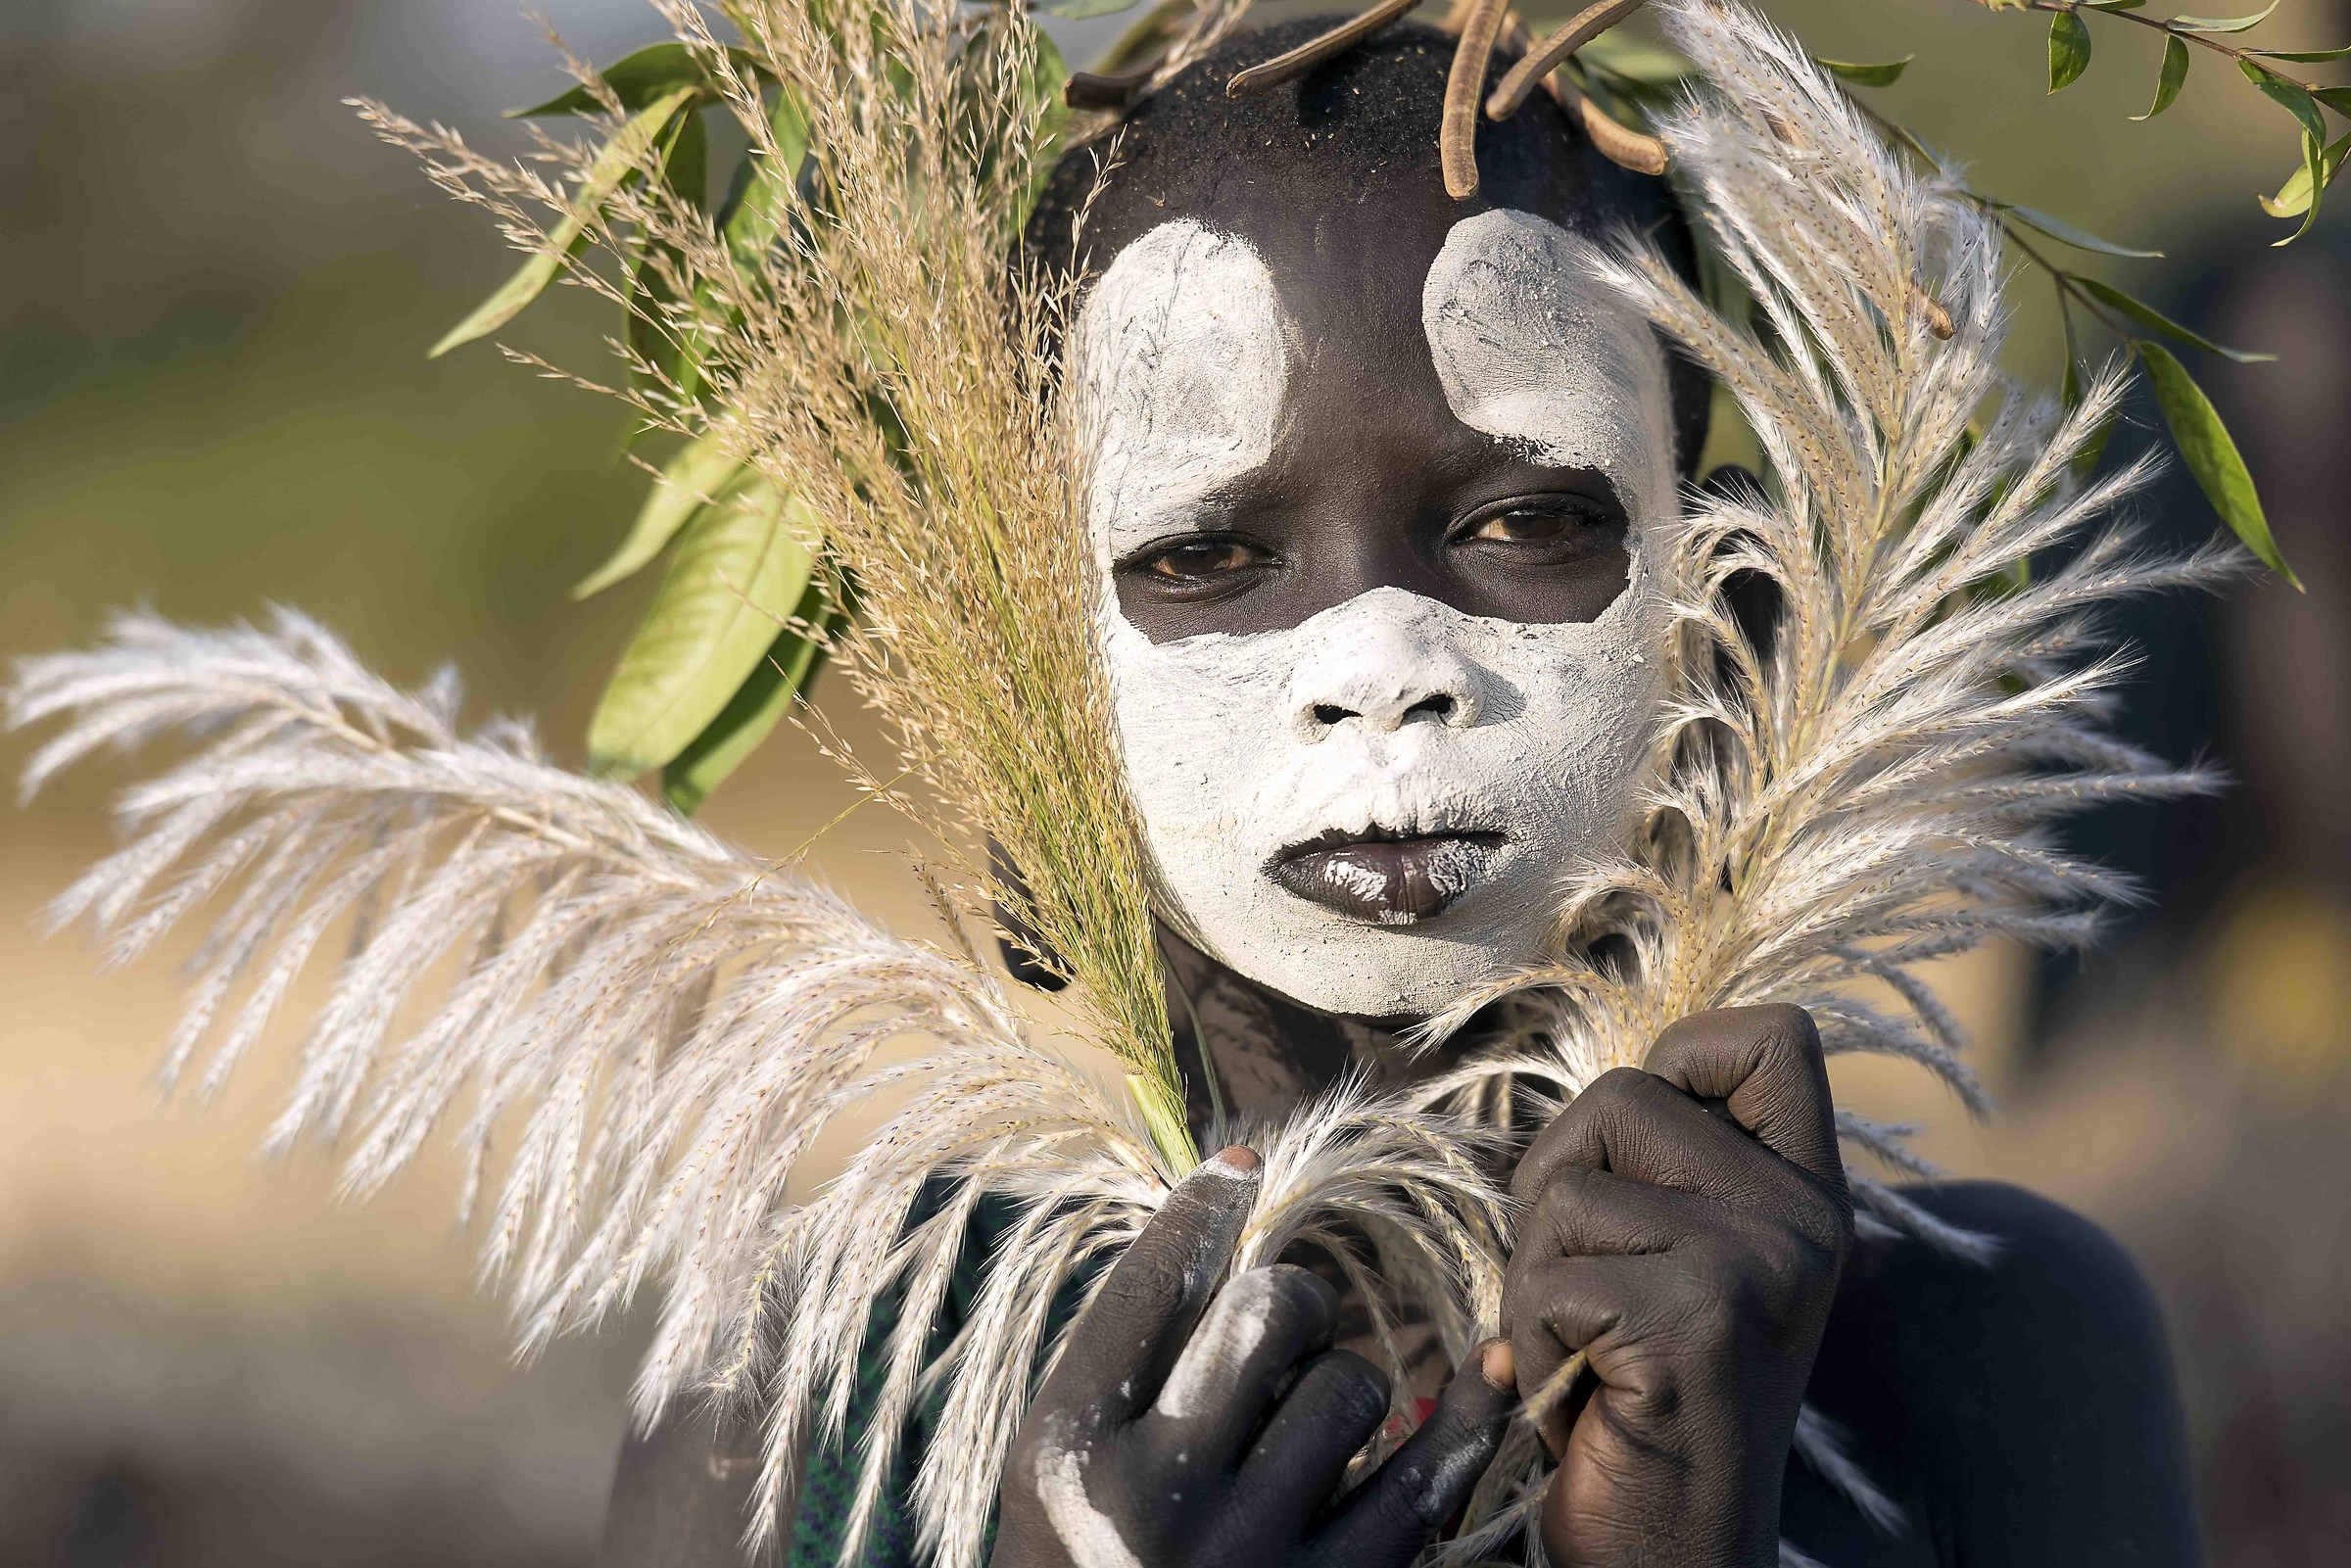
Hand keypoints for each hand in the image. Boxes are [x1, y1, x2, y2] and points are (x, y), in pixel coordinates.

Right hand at [993, 1147, 1515, 1567]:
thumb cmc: (1085, 1547)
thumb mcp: (1061, 1456)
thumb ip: (1127, 1347)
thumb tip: (1235, 1180)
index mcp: (1068, 1452)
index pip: (1154, 1284)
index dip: (1206, 1208)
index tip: (1242, 1167)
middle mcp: (1155, 1504)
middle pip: (1268, 1315)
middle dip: (1291, 1299)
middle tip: (1286, 1319)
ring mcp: (1251, 1559)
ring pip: (1352, 1386)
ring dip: (1341, 1383)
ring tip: (1304, 1425)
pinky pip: (1427, 1482)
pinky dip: (1466, 1419)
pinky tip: (1483, 1376)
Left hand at [1502, 1005, 1852, 1567]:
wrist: (1669, 1551)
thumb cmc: (1640, 1398)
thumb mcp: (1677, 1261)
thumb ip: (1666, 1169)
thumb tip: (1608, 1088)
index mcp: (1805, 1194)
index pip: (1773, 1036)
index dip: (1680, 1055)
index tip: (1641, 1150)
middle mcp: (1802, 1220)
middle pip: (1618, 1095)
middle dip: (1557, 1186)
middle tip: (1591, 1291)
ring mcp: (1758, 1267)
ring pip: (1563, 1189)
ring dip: (1536, 1277)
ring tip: (1591, 1352)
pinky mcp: (1697, 1320)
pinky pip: (1546, 1276)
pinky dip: (1534, 1339)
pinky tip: (1589, 1396)